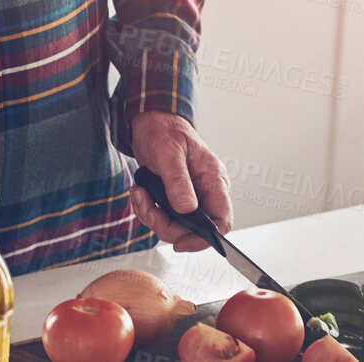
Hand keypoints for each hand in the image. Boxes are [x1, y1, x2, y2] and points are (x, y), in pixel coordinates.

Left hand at [124, 111, 232, 253]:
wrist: (149, 121)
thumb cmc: (164, 130)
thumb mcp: (169, 153)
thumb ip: (178, 181)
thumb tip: (186, 209)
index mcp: (214, 180)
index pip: (222, 220)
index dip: (205, 238)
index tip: (180, 242)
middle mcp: (205, 191)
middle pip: (195, 229)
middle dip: (167, 226)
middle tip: (149, 209)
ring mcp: (190, 196)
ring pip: (176, 226)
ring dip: (153, 216)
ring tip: (140, 194)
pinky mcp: (174, 197)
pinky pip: (163, 217)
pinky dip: (148, 210)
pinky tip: (140, 192)